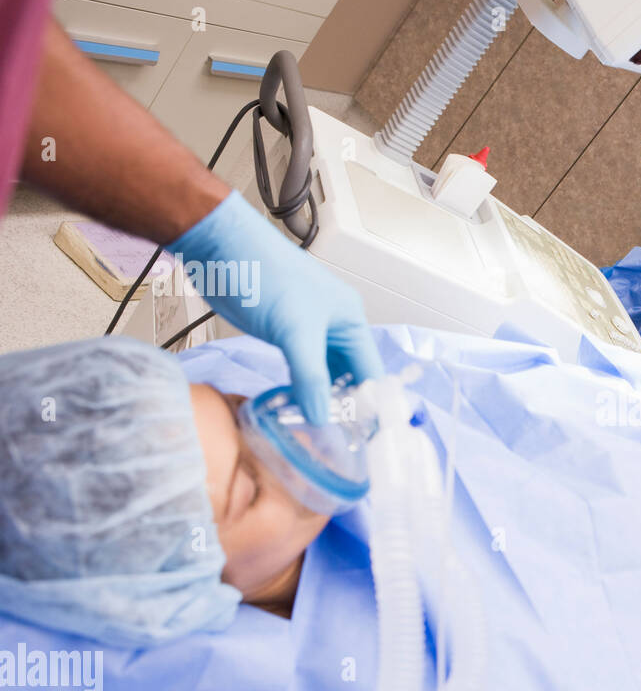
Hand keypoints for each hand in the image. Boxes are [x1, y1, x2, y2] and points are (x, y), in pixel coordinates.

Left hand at [170, 192, 382, 423]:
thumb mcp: (294, 331)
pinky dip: (301, 387)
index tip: (366, 439)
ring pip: (324, 374)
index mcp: (350, 321)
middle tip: (339, 442)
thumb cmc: (265, 276)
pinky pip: (301, 368)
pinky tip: (293, 405)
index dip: (371, 405)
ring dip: (321, 399)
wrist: (220, 247)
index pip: (370, 373)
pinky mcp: (284, 333)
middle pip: (350, 376)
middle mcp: (335, 327)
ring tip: (318, 431)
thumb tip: (321, 419)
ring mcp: (308, 330)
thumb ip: (310, 377)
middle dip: (347, 406)